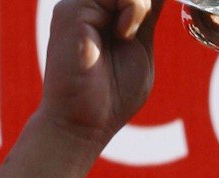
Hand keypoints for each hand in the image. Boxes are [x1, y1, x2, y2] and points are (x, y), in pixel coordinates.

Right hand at [0, 0, 163, 177]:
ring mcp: (77, 5)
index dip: (146, 3)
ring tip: (127, 34)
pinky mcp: (71, 11)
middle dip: (144, 2)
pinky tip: (123, 34)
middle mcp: (86, 4)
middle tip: (138, 31)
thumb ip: (146, 15)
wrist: (84, 124)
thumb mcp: (141, 47)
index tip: (145, 27)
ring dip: (139, 4)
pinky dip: (131, 7)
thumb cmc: (113, 96)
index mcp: (101, 12)